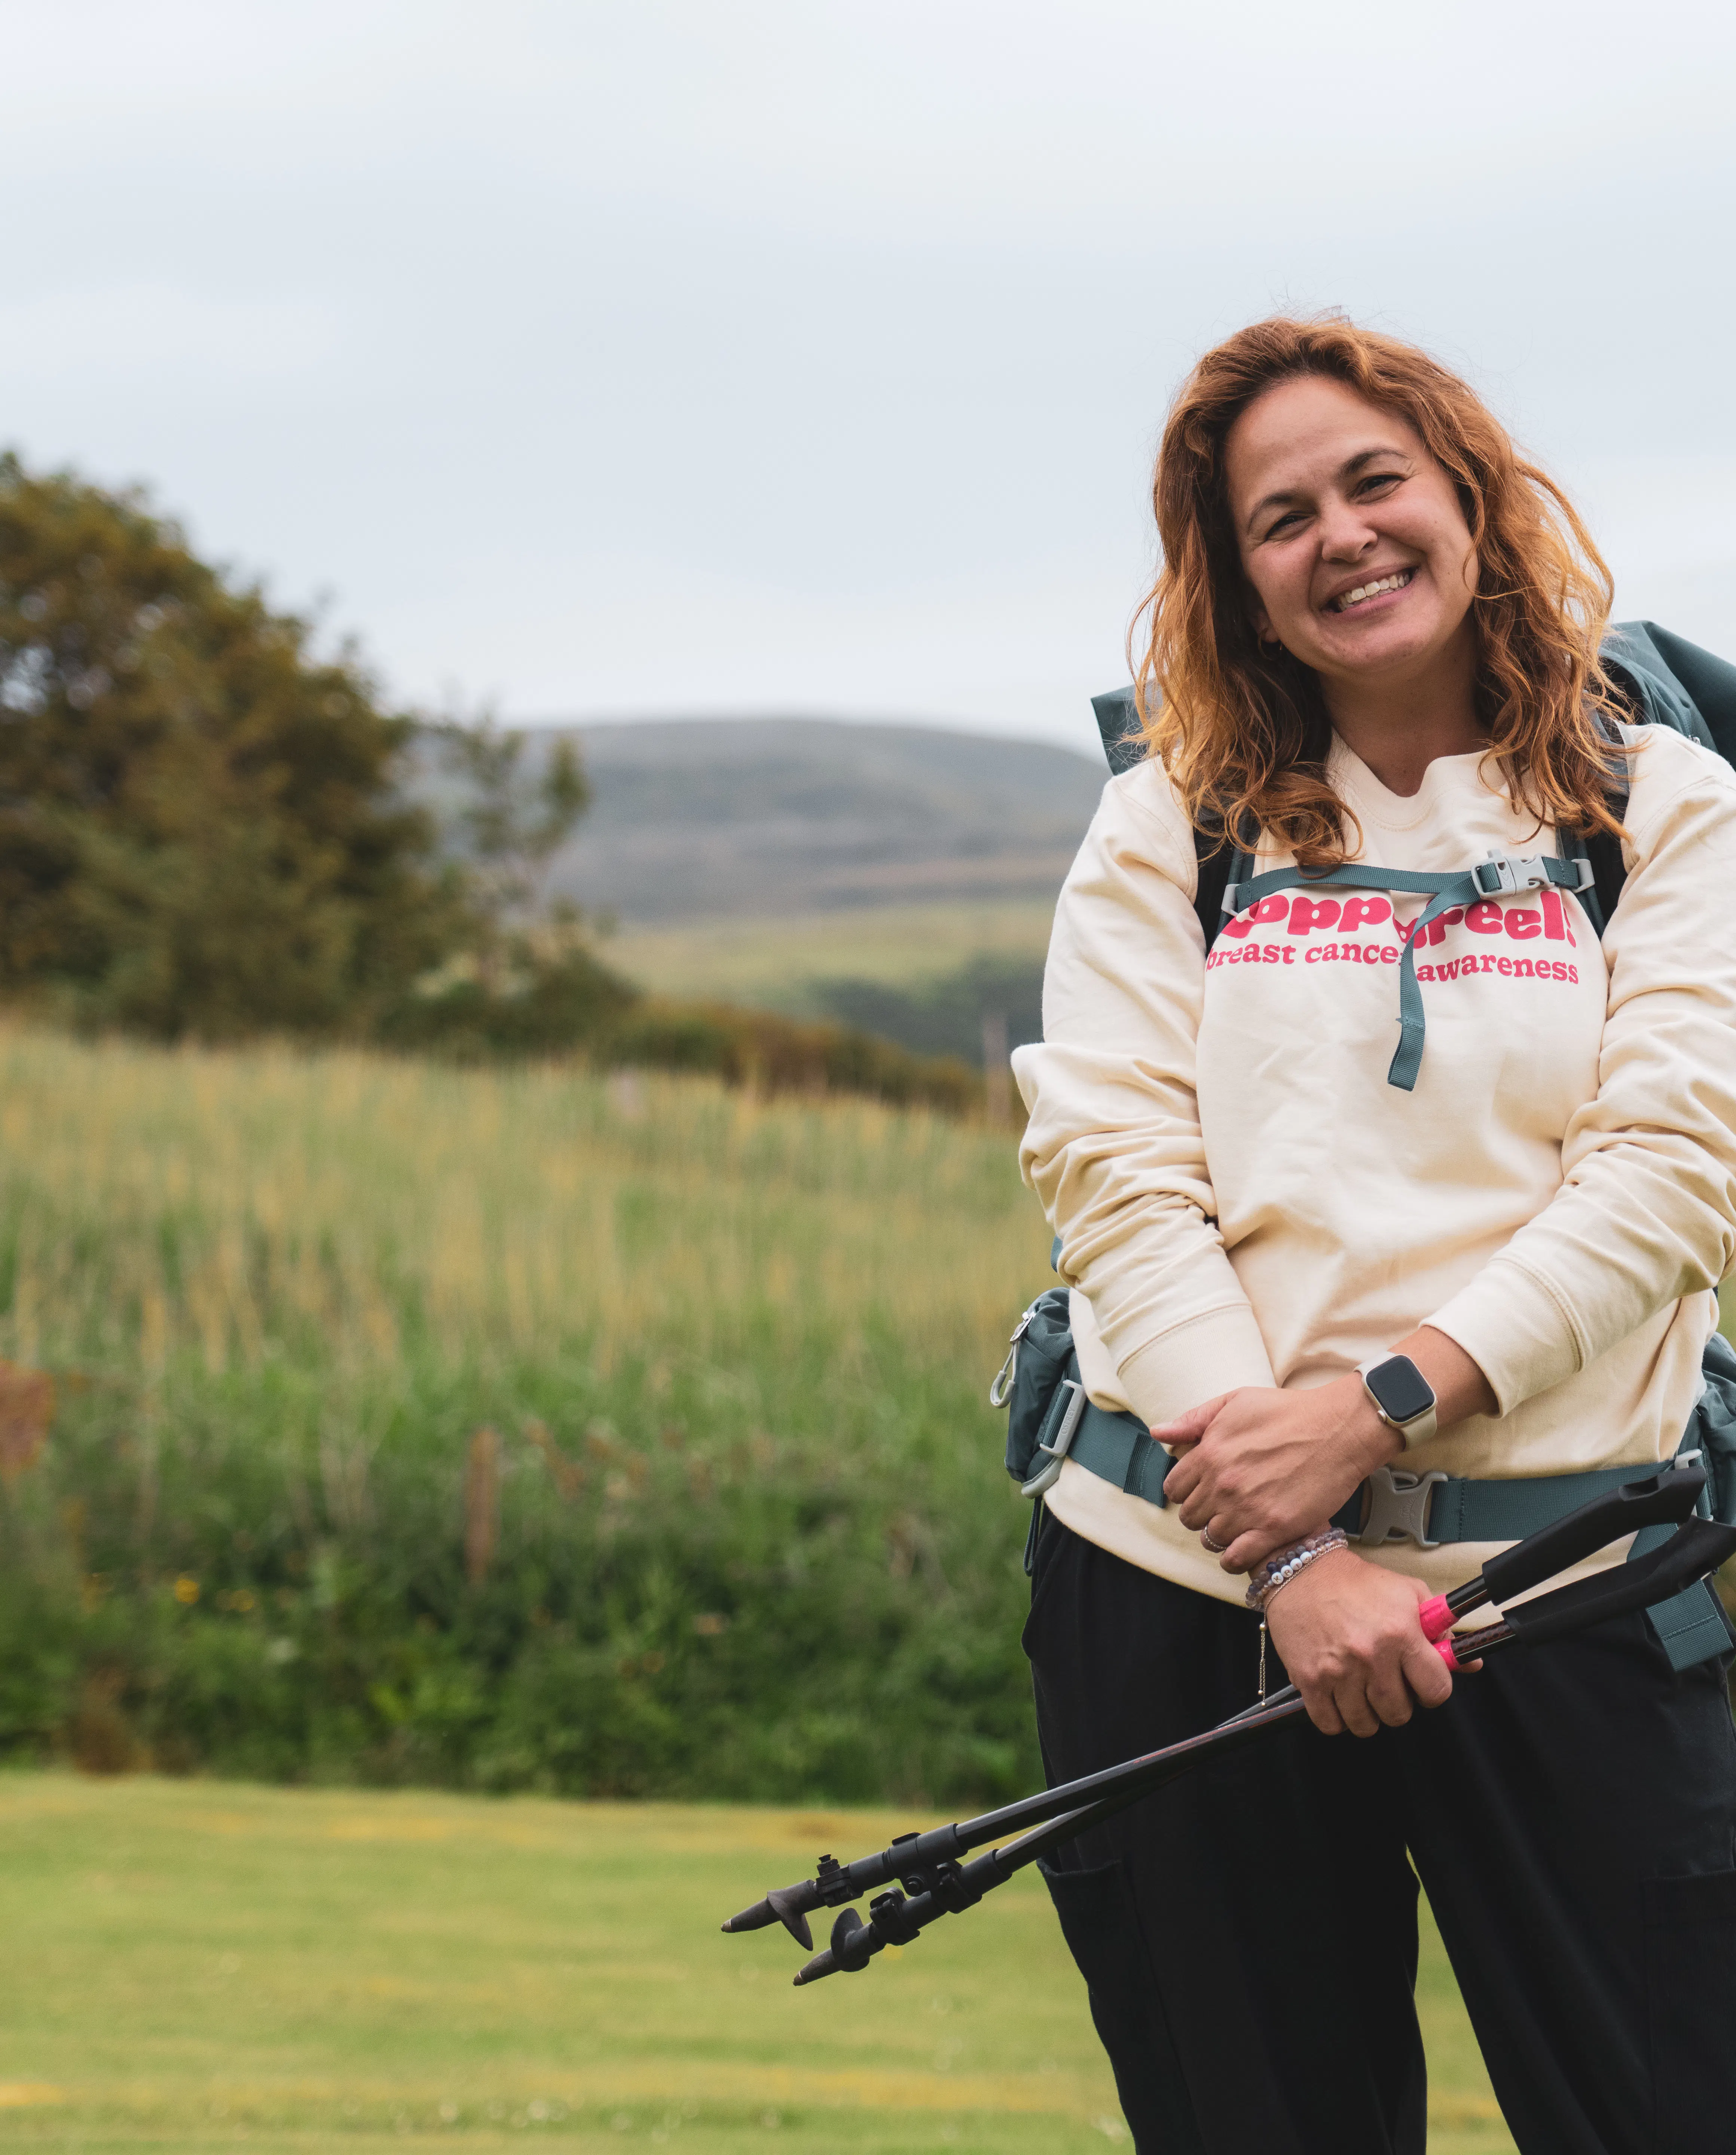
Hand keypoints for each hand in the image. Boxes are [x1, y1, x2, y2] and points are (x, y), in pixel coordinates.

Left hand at [1156, 1327, 1495, 1573]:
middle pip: (1189, 1517)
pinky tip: (1244, 1547)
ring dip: (1219, 1534)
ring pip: (1211, 1538)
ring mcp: (1248, 1509)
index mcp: (1209, 1453)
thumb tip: (1158, 1433)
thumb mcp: (1235, 1402)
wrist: (1339, 1429)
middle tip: (1219, 1508)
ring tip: (1237, 1525)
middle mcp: (1223, 1484)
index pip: (1173, 1488)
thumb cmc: (1289, 1411)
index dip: (1186, 1490)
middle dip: (1200, 1513)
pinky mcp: (1275, 1528)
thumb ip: (1194, 1420)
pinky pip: (1236, 1559)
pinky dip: (1234, 1558)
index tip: (1201, 1489)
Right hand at [1263, 1547, 1463, 1735]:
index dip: (1432, 1690)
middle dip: (1397, 1702)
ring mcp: (1338, 1671)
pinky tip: (1338, 1697)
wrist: (1301, 1571)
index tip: (1422, 1684)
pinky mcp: (1309, 1680)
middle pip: (1399, 1713)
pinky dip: (1337, 1718)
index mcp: (1400, 1632)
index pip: (1436, 1690)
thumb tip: (1471, 1663)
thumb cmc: (1357, 1583)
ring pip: (1365, 1724)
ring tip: (1361, 1690)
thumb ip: (1442, 1628)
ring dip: (1367, 1713)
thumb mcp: (1408, 1593)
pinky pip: (1331, 1724)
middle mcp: (1371, 1655)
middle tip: (1386, 1683)